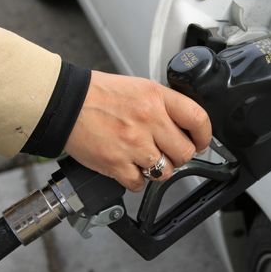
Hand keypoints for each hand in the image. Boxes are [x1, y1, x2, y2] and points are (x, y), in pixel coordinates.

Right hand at [64, 70, 211, 191]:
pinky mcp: (116, 163)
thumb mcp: (141, 88)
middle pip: (185, 152)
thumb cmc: (101, 95)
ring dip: (159, 169)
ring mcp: (133, 144)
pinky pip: (139, 183)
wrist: (66, 103)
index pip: (198, 119)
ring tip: (147, 159)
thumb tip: (185, 126)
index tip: (201, 142)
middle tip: (170, 152)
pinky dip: (136, 179)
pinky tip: (129, 166)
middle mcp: (149, 120)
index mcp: (157, 98)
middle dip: (180, 156)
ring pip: (165, 171)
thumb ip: (165, 106)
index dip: (204, 136)